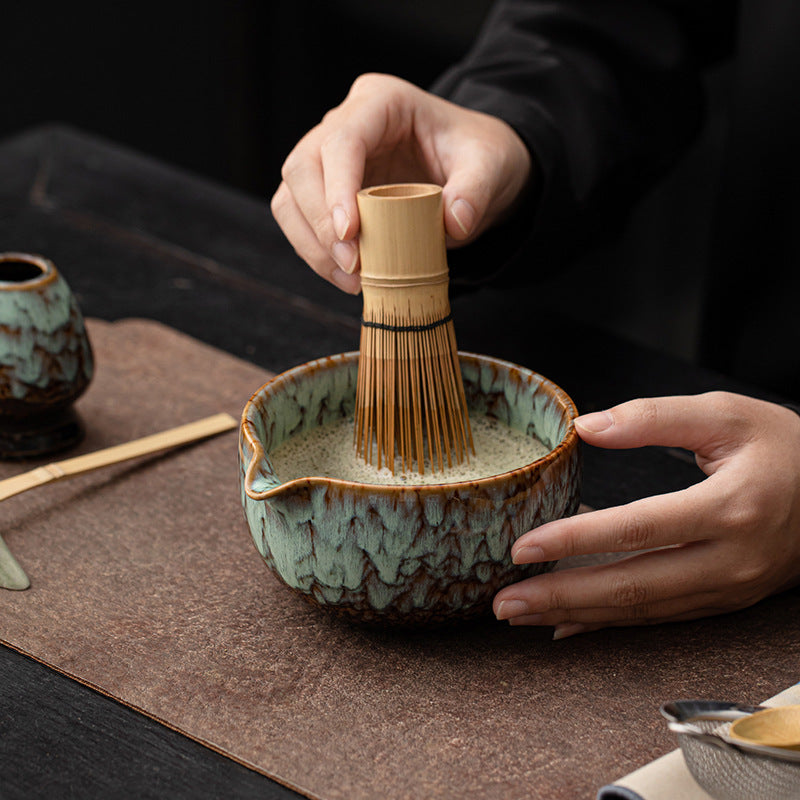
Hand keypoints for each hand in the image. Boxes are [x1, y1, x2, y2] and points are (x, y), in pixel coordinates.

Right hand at [271, 73, 531, 293]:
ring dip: (312, 244)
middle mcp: (345, 123)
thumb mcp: (491, 165)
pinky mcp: (324, 191)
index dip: (337, 189)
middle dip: (319, 223)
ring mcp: (328, 157)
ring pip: (291, 197)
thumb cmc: (477, 155)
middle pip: (303, 168)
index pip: (341, 141)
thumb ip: (476, 191)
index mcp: (381, 102)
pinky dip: (316, 253)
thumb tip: (455, 223)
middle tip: (353, 267)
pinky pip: (300, 222)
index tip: (350, 235)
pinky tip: (347, 277)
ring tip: (350, 280)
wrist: (474, 169)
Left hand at [493, 392, 799, 637]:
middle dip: (562, 597)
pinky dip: (612, 624)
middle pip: (634, 585)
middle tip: (505, 603)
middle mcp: (729, 558)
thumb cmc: (785, 449)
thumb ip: (653, 417)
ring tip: (522, 615)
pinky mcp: (724, 598)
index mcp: (730, 507)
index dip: (577, 541)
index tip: (523, 547)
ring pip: (642, 610)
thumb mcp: (725, 415)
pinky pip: (660, 617)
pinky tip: (570, 626)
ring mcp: (728, 587)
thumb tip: (588, 426)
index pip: (639, 529)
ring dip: (577, 616)